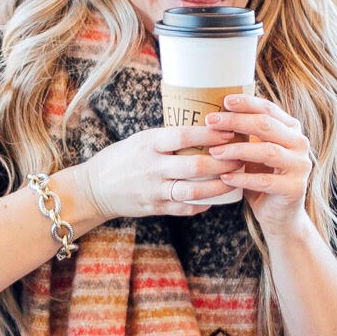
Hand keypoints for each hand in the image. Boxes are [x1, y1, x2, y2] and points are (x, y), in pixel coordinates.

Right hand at [66, 126, 233, 225]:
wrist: (95, 188)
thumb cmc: (122, 158)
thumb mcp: (141, 139)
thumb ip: (168, 138)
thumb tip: (204, 127)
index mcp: (149, 144)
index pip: (183, 136)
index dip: (209, 133)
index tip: (230, 129)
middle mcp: (152, 167)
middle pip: (194, 165)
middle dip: (222, 162)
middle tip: (242, 157)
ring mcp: (154, 190)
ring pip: (193, 190)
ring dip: (218, 187)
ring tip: (235, 180)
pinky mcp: (154, 208)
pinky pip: (184, 208)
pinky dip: (202, 204)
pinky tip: (215, 200)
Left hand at [205, 94, 313, 238]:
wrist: (279, 214)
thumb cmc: (261, 178)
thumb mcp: (253, 151)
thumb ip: (245, 133)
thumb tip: (214, 112)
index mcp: (291, 129)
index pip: (268, 109)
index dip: (246, 103)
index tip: (224, 101)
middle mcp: (300, 143)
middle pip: (266, 125)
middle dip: (236, 121)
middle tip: (211, 122)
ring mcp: (300, 166)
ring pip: (267, 151)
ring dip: (237, 150)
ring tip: (213, 152)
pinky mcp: (294, 188)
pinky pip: (265, 180)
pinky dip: (242, 178)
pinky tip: (224, 177)